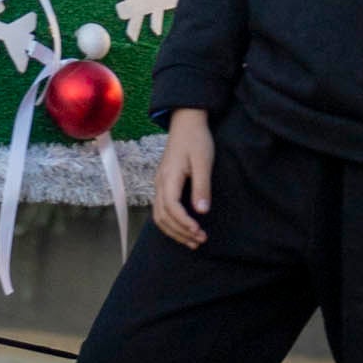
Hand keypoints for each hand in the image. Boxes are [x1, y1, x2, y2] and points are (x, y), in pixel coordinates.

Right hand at [152, 110, 214, 249]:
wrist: (186, 121)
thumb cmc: (196, 139)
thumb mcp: (203, 161)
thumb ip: (201, 186)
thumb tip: (201, 211)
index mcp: (169, 177)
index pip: (171, 207)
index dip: (184, 223)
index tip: (199, 232)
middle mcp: (160, 183)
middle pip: (162, 216)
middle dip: (180, 232)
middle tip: (200, 240)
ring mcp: (159, 183)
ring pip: (159, 215)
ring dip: (174, 231)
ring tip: (193, 240)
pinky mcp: (163, 184)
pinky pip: (161, 209)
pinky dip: (170, 223)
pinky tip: (183, 228)